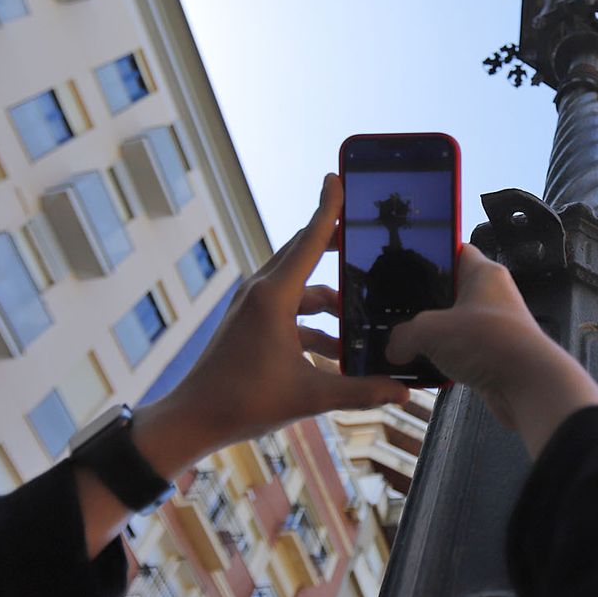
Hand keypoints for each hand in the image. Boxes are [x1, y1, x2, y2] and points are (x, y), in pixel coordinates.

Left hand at [134, 174, 410, 470]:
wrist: (194, 418)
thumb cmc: (245, 402)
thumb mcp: (311, 396)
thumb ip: (361, 391)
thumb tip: (404, 392)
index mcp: (273, 297)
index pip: (308, 240)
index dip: (327, 208)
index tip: (337, 178)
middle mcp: (261, 293)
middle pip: (303, 254)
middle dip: (334, 245)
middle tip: (364, 236)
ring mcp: (252, 307)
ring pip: (299, 287)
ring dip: (329, 300)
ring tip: (362, 316)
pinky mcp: (248, 324)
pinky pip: (288, 310)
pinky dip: (313, 323)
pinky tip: (337, 351)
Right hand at [386, 246, 597, 458]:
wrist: (527, 386)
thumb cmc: (489, 342)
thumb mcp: (429, 331)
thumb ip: (403, 336)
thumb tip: (395, 349)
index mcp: (483, 273)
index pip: (457, 250)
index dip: (432, 254)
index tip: (408, 263)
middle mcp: (492, 296)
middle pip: (451, 291)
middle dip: (425, 303)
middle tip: (397, 309)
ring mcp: (495, 326)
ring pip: (455, 325)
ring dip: (433, 335)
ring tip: (405, 341)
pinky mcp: (494, 355)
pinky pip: (462, 352)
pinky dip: (444, 359)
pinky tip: (425, 368)